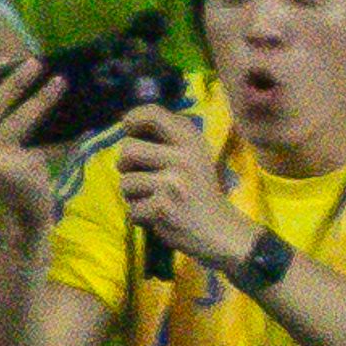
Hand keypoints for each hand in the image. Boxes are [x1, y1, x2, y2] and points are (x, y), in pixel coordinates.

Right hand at [0, 52, 71, 232]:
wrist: (26, 212)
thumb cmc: (20, 169)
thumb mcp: (8, 138)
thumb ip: (10, 111)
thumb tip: (38, 71)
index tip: (8, 58)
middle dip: (17, 78)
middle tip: (40, 63)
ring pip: (19, 117)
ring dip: (43, 99)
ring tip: (61, 83)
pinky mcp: (7, 168)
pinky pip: (40, 143)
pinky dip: (62, 136)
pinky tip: (80, 128)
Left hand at [110, 99, 257, 258]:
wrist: (220, 231)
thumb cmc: (198, 192)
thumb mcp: (194, 156)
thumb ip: (167, 140)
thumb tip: (125, 127)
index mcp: (191, 140)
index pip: (153, 114)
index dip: (132, 119)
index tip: (126, 128)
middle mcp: (183, 157)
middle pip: (127, 149)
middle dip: (125, 166)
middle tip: (138, 177)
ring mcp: (173, 183)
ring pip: (126, 183)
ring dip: (134, 196)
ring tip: (155, 200)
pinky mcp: (163, 207)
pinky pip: (132, 210)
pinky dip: (141, 217)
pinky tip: (160, 217)